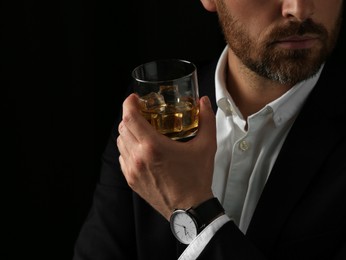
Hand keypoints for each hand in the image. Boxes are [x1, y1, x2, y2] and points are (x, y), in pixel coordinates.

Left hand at [117, 93, 215, 219]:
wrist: (190, 209)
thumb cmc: (196, 179)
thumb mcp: (206, 146)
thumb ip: (206, 120)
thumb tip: (204, 102)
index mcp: (153, 147)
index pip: (130, 118)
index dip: (129, 104)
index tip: (134, 99)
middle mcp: (138, 158)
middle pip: (123, 128)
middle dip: (131, 116)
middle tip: (143, 113)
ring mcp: (132, 170)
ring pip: (120, 143)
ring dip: (128, 132)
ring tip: (142, 131)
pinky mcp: (132, 180)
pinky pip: (122, 158)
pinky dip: (128, 149)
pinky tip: (141, 150)